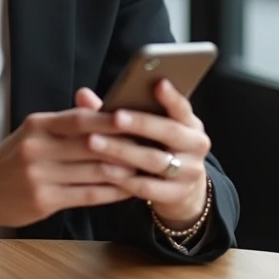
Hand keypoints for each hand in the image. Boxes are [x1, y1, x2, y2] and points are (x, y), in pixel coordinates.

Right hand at [0, 106, 136, 227]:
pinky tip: (129, 189)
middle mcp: (38, 148)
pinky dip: (112, 192)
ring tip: (149, 168)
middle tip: (154, 144)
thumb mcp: (35, 132)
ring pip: (93, 171)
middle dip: (125, 145)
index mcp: (38, 125)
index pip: (79, 118)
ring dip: (125, 171)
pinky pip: (87, 195)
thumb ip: (67, 121)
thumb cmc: (15, 157)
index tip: (137, 117)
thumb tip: (99, 103)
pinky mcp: (43, 200)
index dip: (109, 118)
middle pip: (91, 145)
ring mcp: (40, 176)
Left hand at [77, 80, 210, 229]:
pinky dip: (125, 179)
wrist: (179, 186)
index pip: (183, 107)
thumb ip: (117, 110)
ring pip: (155, 160)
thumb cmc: (155, 145)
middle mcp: (195, 145)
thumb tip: (83, 95)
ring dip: (124, 151)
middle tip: (115, 117)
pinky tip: (104, 170)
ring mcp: (190, 172)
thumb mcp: (146, 127)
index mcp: (190, 122)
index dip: (171, 97)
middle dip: (141, 124)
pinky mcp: (177, 195)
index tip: (158, 83)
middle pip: (170, 132)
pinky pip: (148, 187)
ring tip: (96, 143)